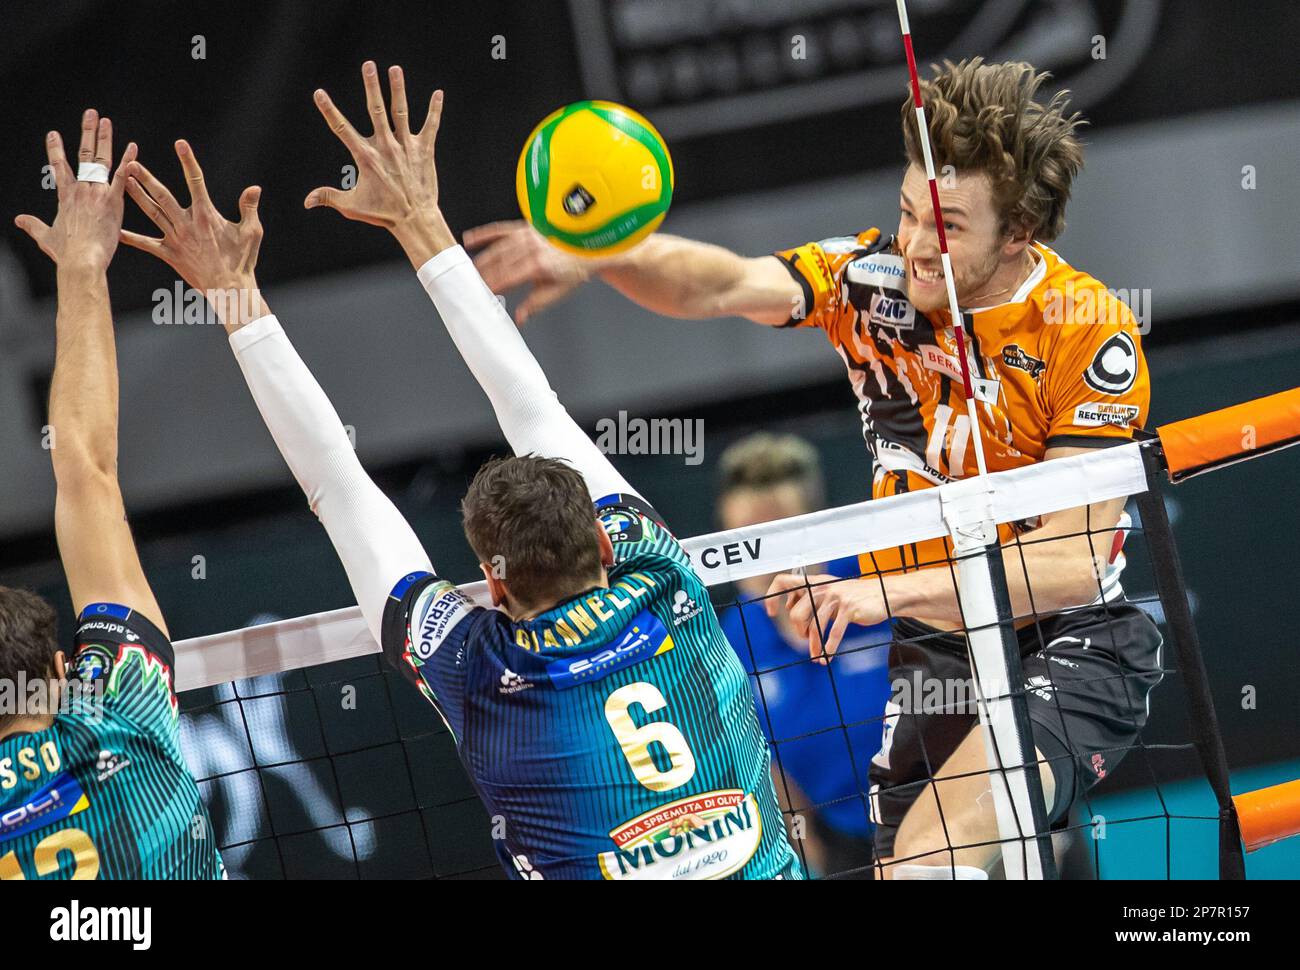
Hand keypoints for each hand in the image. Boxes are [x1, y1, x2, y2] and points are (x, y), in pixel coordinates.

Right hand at [15, 109, 135, 271]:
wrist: (82, 261)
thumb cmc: (66, 253)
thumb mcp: (46, 236)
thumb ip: (33, 225)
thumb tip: (19, 220)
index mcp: (65, 196)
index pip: (59, 166)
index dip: (55, 148)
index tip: (53, 134)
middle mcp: (80, 189)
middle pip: (83, 154)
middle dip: (86, 132)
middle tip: (90, 114)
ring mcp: (96, 193)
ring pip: (101, 160)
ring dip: (105, 138)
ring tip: (106, 121)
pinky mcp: (113, 201)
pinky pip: (121, 176)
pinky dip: (127, 161)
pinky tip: (133, 147)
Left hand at [119, 140, 266, 328]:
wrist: (229, 289)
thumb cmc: (243, 261)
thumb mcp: (252, 232)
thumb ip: (249, 208)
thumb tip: (254, 188)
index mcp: (206, 215)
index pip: (196, 181)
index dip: (188, 161)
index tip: (180, 143)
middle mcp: (187, 224)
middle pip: (162, 195)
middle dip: (146, 178)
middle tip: (131, 162)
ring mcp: (176, 238)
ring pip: (152, 212)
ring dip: (136, 196)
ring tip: (122, 181)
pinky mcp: (169, 254)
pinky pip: (146, 244)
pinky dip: (131, 238)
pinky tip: (116, 230)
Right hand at [305, 61, 453, 265]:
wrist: (415, 220)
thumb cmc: (383, 214)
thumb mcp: (352, 206)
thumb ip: (329, 197)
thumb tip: (306, 201)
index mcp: (366, 157)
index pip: (342, 129)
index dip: (329, 110)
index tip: (319, 93)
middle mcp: (386, 147)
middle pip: (376, 110)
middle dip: (371, 86)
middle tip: (368, 65)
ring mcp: (406, 147)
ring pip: (401, 112)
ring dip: (398, 89)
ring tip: (395, 68)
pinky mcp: (424, 150)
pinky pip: (431, 126)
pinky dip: (435, 110)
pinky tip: (438, 94)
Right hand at [464, 220, 593, 322]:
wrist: (588, 249)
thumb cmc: (574, 270)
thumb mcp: (558, 293)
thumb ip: (536, 304)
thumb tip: (519, 318)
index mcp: (539, 265)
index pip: (509, 277)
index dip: (493, 285)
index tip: (480, 293)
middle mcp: (531, 248)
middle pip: (500, 263)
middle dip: (482, 274)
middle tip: (468, 284)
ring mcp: (527, 235)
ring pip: (498, 248)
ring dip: (481, 259)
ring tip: (468, 271)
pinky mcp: (525, 227)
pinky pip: (500, 229)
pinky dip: (484, 234)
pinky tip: (470, 239)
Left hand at [765, 573, 888, 663]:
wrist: (884, 594)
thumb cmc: (854, 597)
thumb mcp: (831, 593)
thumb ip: (813, 600)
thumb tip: (793, 616)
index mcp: (814, 582)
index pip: (784, 581)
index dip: (772, 597)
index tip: (770, 613)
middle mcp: (822, 587)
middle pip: (796, 614)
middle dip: (799, 632)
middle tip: (806, 639)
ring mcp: (835, 597)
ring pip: (815, 627)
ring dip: (814, 646)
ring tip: (816, 657)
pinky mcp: (848, 609)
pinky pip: (833, 632)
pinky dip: (829, 648)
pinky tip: (827, 657)